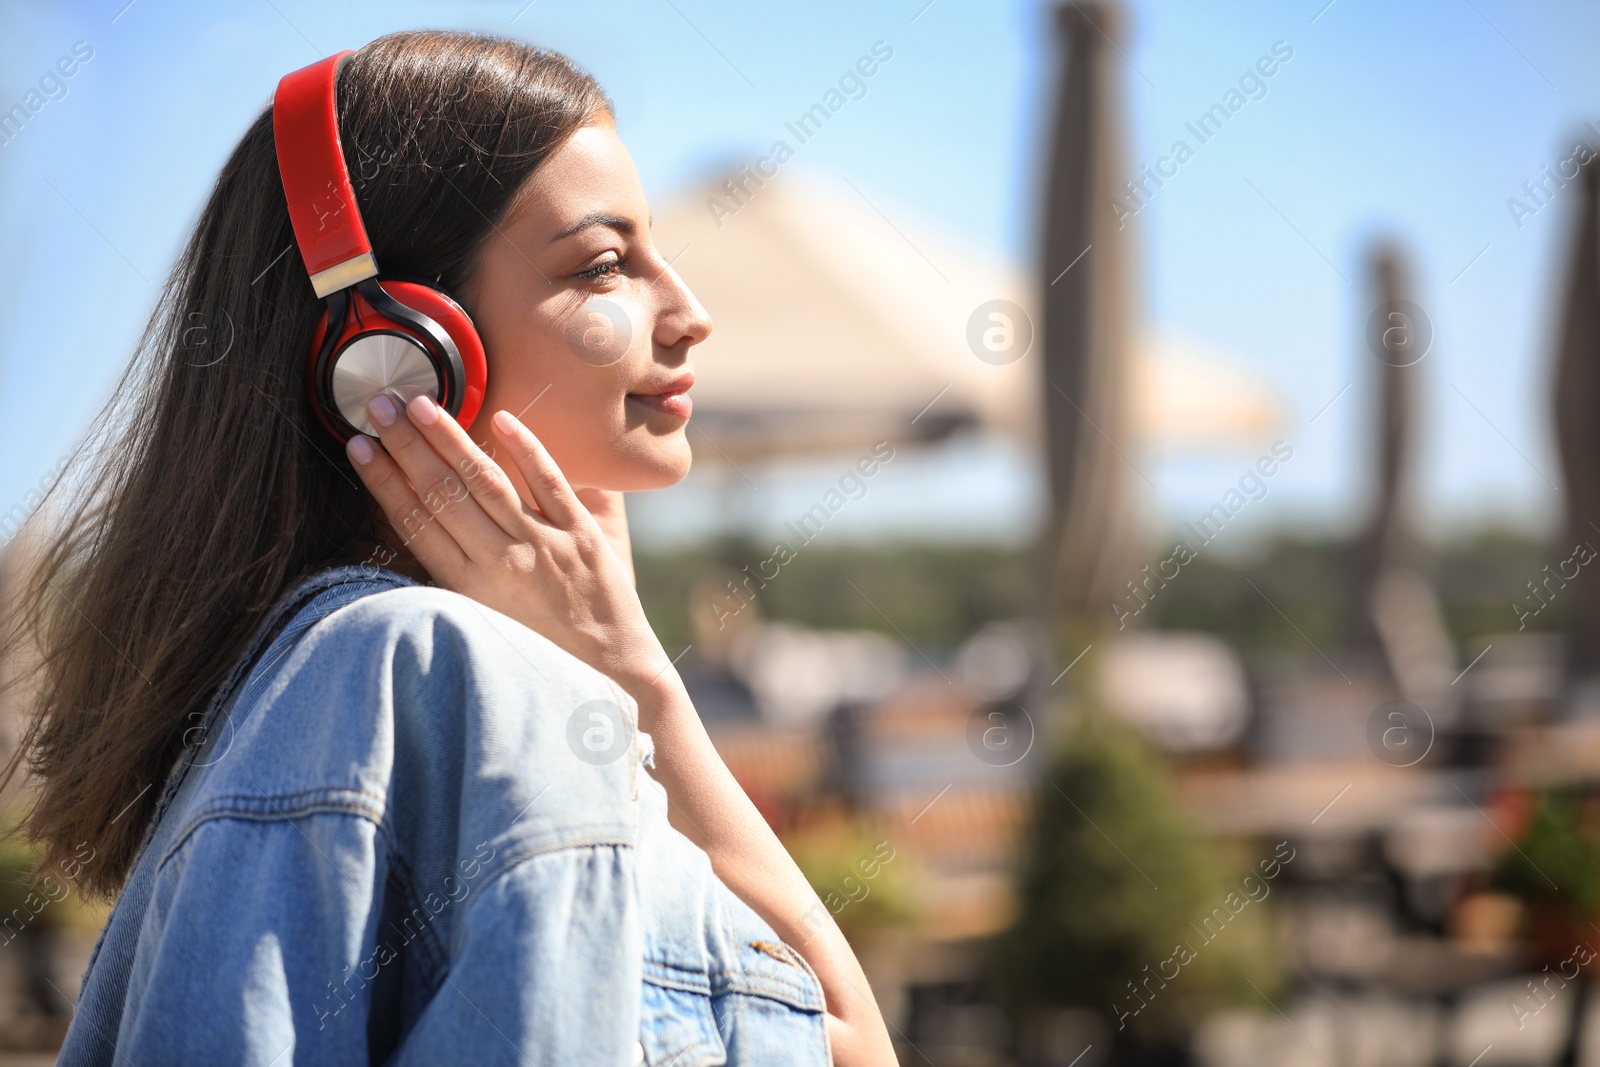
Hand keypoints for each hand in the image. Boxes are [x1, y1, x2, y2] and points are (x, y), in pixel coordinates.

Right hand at [345, 393, 668, 701]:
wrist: (613, 672)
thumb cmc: (543, 650)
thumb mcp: (486, 622)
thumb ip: (455, 577)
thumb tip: (416, 524)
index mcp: (469, 589)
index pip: (415, 523)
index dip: (383, 481)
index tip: (358, 445)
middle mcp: (502, 565)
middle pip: (443, 494)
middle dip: (406, 445)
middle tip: (380, 403)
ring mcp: (544, 547)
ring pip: (488, 483)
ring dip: (450, 439)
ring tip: (422, 403)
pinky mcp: (584, 537)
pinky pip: (551, 484)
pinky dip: (527, 451)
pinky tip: (502, 419)